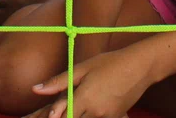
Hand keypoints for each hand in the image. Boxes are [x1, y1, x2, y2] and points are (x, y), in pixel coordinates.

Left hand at [27, 47, 150, 117]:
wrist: (140, 67)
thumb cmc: (109, 63)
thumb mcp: (82, 69)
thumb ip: (59, 82)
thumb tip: (35, 90)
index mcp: (85, 98)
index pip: (64, 116)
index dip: (55, 115)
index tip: (44, 116)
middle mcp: (96, 112)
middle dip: (65, 115)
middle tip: (55, 108)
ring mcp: (107, 116)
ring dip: (78, 114)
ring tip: (77, 102)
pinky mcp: (115, 117)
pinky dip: (91, 114)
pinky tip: (93, 104)